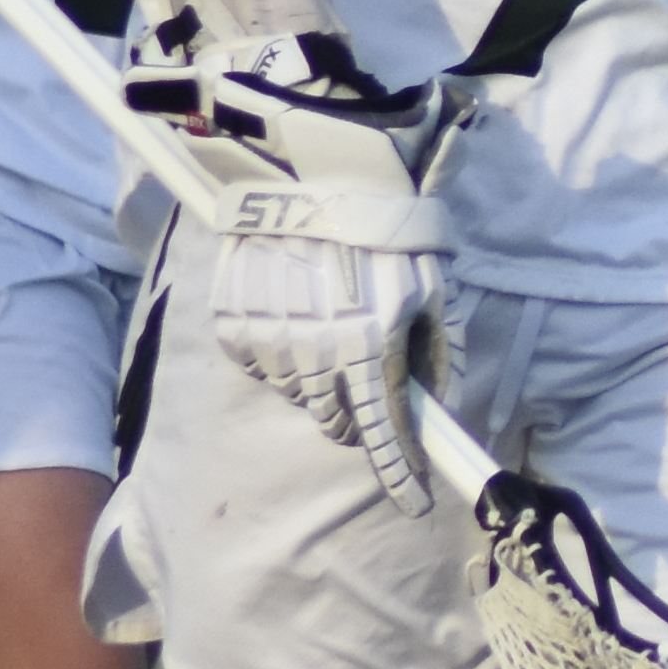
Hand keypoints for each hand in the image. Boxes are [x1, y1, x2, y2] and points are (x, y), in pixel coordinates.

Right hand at [140, 27, 452, 513]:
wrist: (311, 168)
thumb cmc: (383, 224)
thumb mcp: (428, 286)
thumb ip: (433, 353)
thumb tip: (433, 406)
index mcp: (371, 348)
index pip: (386, 435)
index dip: (403, 475)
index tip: (416, 500)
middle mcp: (316, 356)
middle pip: (336, 420)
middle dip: (356, 410)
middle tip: (365, 369)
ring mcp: (270, 341)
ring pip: (298, 393)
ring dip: (317, 375)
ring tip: (328, 315)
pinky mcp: (234, 323)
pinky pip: (263, 361)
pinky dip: (282, 348)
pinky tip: (294, 304)